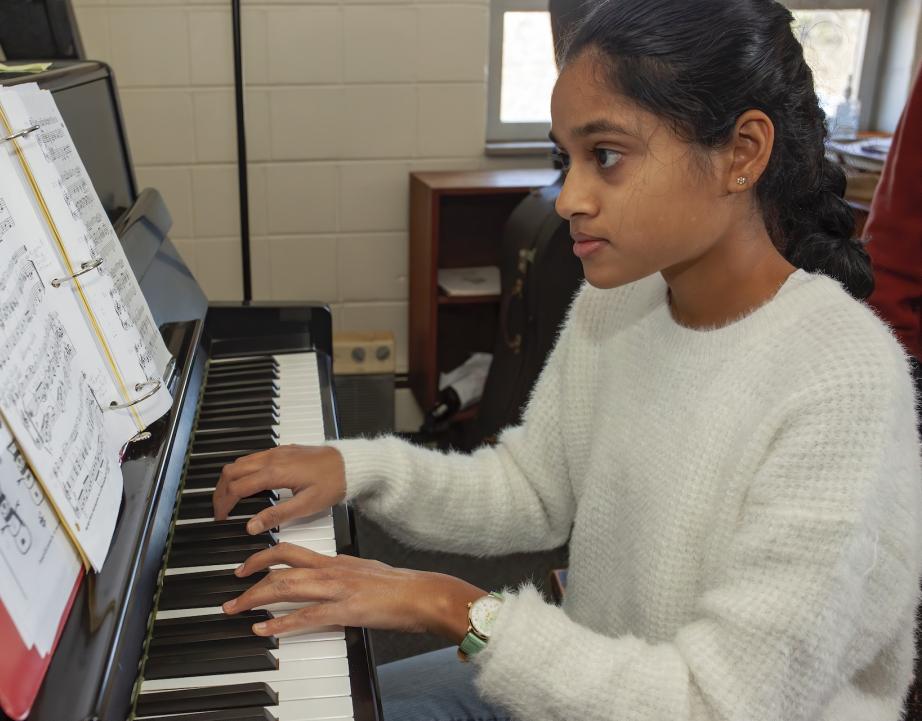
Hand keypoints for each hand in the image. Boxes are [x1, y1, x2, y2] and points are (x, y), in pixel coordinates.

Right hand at [213, 445, 345, 533]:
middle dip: (220, 490)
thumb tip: (250, 526)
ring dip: (229, 479)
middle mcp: (272, 458)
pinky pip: (253, 457)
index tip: (220, 518)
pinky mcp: (283, 450)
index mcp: (275, 473)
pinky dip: (242, 470)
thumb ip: (276, 516)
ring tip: (228, 498)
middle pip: (232, 471)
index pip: (237, 487)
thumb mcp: (306, 505)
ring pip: (240, 461)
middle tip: (219, 509)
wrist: (351, 464)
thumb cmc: (333, 483)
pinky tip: (247, 483)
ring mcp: (276, 452)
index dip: (224, 504)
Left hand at [223, 543, 483, 641]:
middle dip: (250, 577)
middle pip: (281, 567)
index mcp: (335, 560)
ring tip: (236, 608)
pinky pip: (306, 616)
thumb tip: (328, 576)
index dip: (263, 555)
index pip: (290, 550)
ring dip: (256, 598)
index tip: (246, 564)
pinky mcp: (344, 611)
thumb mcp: (365, 570)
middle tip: (232, 590)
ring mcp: (336, 589)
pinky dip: (281, 623)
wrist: (421, 593)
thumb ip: (343, 572)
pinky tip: (265, 629)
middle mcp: (331, 570)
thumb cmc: (399, 586)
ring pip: (287, 587)